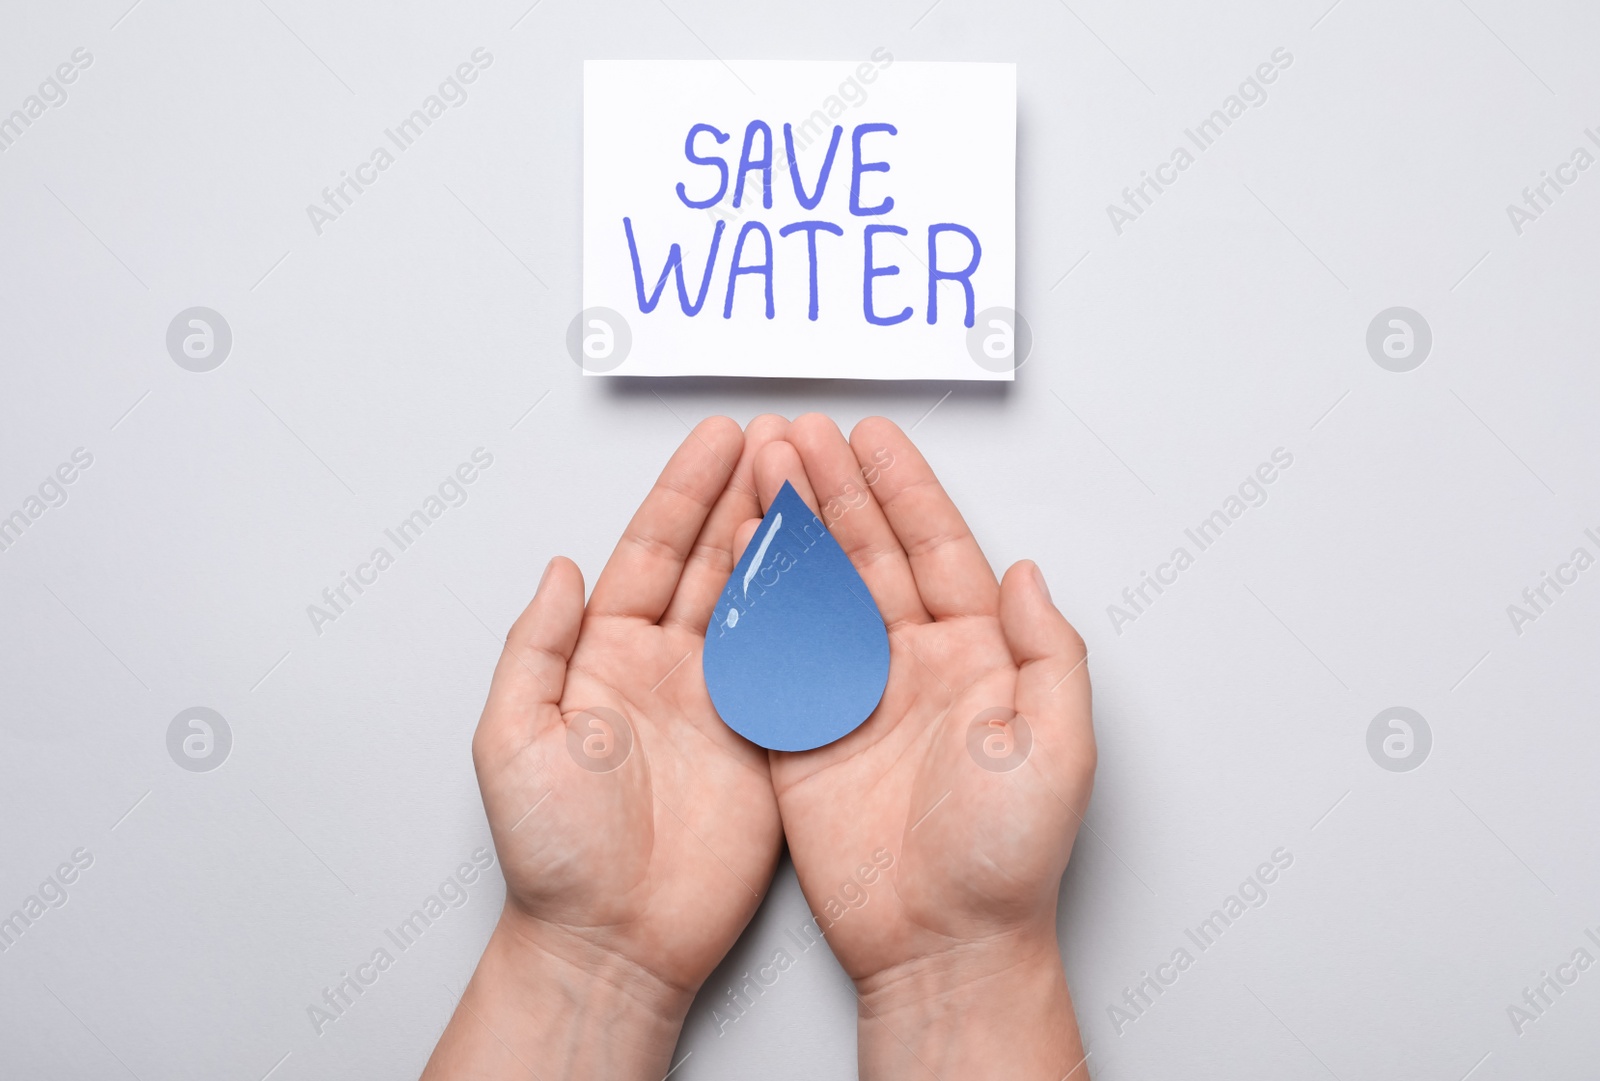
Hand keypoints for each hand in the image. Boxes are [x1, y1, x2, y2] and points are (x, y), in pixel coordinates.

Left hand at [425, 416, 789, 1079]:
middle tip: (785, 440)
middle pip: (713, 562)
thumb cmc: (553, 853)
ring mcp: (723, 701)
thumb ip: (536, 649)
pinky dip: (818, 617)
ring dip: (784, 542)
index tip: (719, 442)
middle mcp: (669, 668)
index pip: (652, 554)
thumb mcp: (514, 740)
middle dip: (746, 497)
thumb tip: (559, 568)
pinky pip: (797, 666)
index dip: (684, 493)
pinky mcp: (768, 741)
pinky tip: (838, 571)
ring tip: (815, 482)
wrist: (613, 939)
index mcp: (606, 657)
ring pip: (760, 602)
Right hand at [743, 414, 1095, 1080]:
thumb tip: (1027, 572)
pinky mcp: (804, 736)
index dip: (905, 491)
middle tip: (797, 438)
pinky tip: (740, 560)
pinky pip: (777, 658)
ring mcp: (855, 697)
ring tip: (762, 474)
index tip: (872, 438)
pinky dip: (756, 607)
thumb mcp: (1058, 748)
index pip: (937, 551)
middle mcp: (913, 666)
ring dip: (793, 532)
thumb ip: (1046, 652)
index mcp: (978, 659)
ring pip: (819, 594)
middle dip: (834, 492)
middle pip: (869, 557)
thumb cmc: (1007, 860)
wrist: (941, 945)